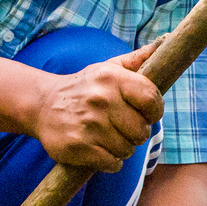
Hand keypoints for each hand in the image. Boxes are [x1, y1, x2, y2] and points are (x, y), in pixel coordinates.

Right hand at [31, 38, 163, 169]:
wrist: (42, 104)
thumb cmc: (84, 87)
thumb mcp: (108, 68)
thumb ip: (137, 59)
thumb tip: (165, 42)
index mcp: (112, 78)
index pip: (151, 98)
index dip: (155, 111)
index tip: (147, 114)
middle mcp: (100, 100)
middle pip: (141, 130)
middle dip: (136, 133)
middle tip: (123, 128)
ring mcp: (88, 124)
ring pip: (127, 149)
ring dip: (122, 148)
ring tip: (108, 137)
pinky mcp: (77, 147)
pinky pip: (111, 163)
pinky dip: (110, 161)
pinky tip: (100, 150)